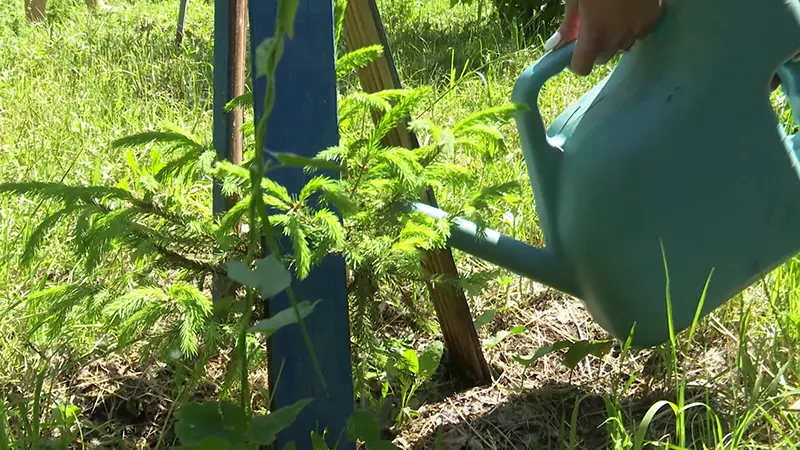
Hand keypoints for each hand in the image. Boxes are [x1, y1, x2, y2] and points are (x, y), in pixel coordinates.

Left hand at [544, 0, 662, 75]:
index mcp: (593, 33)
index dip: (576, 63)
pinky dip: (631, 28)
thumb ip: (567, 25)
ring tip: (612, 16)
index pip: (582, 67)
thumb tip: (554, 46)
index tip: (574, 52)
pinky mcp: (652, 20)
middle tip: (593, 27)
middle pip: (602, 58)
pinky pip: (638, 35)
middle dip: (595, 48)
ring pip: (621, 47)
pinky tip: (628, 11)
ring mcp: (636, 30)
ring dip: (614, 39)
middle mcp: (616, 38)